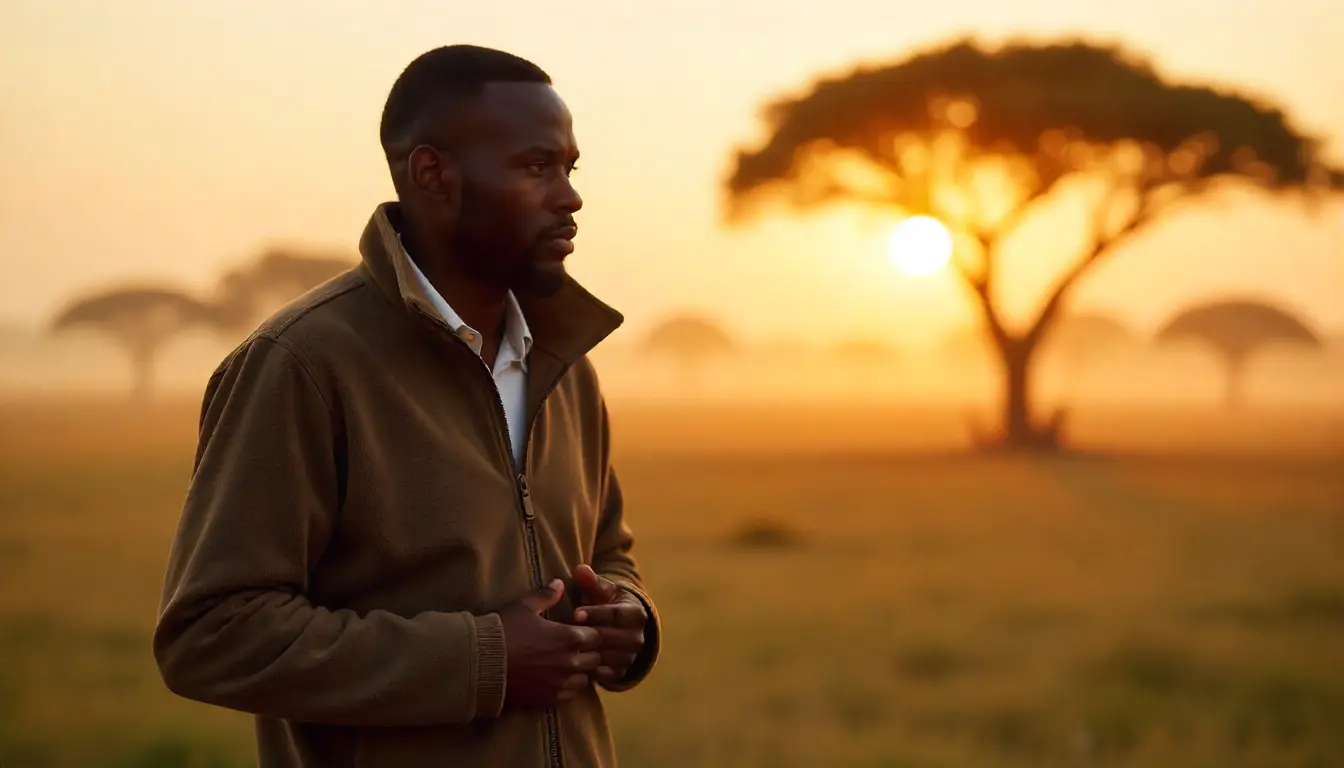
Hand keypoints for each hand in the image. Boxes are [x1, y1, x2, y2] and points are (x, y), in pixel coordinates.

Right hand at [499, 579, 602, 707]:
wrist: (482, 664)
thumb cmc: (504, 631)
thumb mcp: (524, 607)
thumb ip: (547, 595)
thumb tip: (559, 583)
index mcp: (569, 638)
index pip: (597, 636)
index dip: (590, 633)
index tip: (579, 631)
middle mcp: (571, 662)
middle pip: (595, 659)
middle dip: (588, 653)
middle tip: (574, 649)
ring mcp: (561, 683)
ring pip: (585, 680)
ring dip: (579, 672)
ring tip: (566, 666)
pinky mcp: (549, 699)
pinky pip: (570, 696)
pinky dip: (567, 689)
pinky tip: (555, 680)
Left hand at [571, 564, 647, 685]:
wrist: (622, 629)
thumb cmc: (607, 604)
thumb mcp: (602, 591)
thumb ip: (591, 581)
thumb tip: (579, 569)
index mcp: (635, 614)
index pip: (616, 614)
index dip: (595, 614)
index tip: (575, 613)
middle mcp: (637, 637)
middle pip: (610, 637)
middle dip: (587, 635)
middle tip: (565, 634)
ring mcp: (630, 657)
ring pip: (606, 657)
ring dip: (586, 654)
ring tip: (565, 650)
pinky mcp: (621, 672)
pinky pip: (605, 675)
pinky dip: (589, 671)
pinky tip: (572, 665)